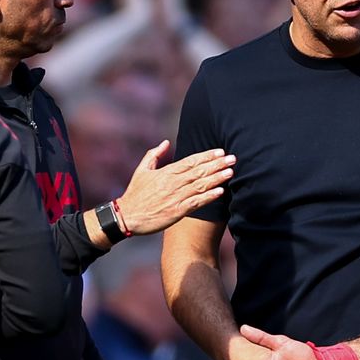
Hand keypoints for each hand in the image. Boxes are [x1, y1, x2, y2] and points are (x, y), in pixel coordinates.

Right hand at [117, 142, 233, 234]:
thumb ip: (154, 155)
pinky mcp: (176, 211)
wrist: (126, 216)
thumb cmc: (135, 194)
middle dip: (217, 164)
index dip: (206, 156)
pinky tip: (220, 192)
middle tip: (233, 158)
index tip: (220, 152)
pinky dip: (208, 197)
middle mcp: (173, 183)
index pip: (190, 161)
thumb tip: (166, 142)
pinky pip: (196, 202)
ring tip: (231, 172)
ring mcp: (175, 197)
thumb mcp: (142, 170)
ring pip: (200, 185)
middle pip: (199, 171)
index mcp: (166, 172)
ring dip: (216, 178)